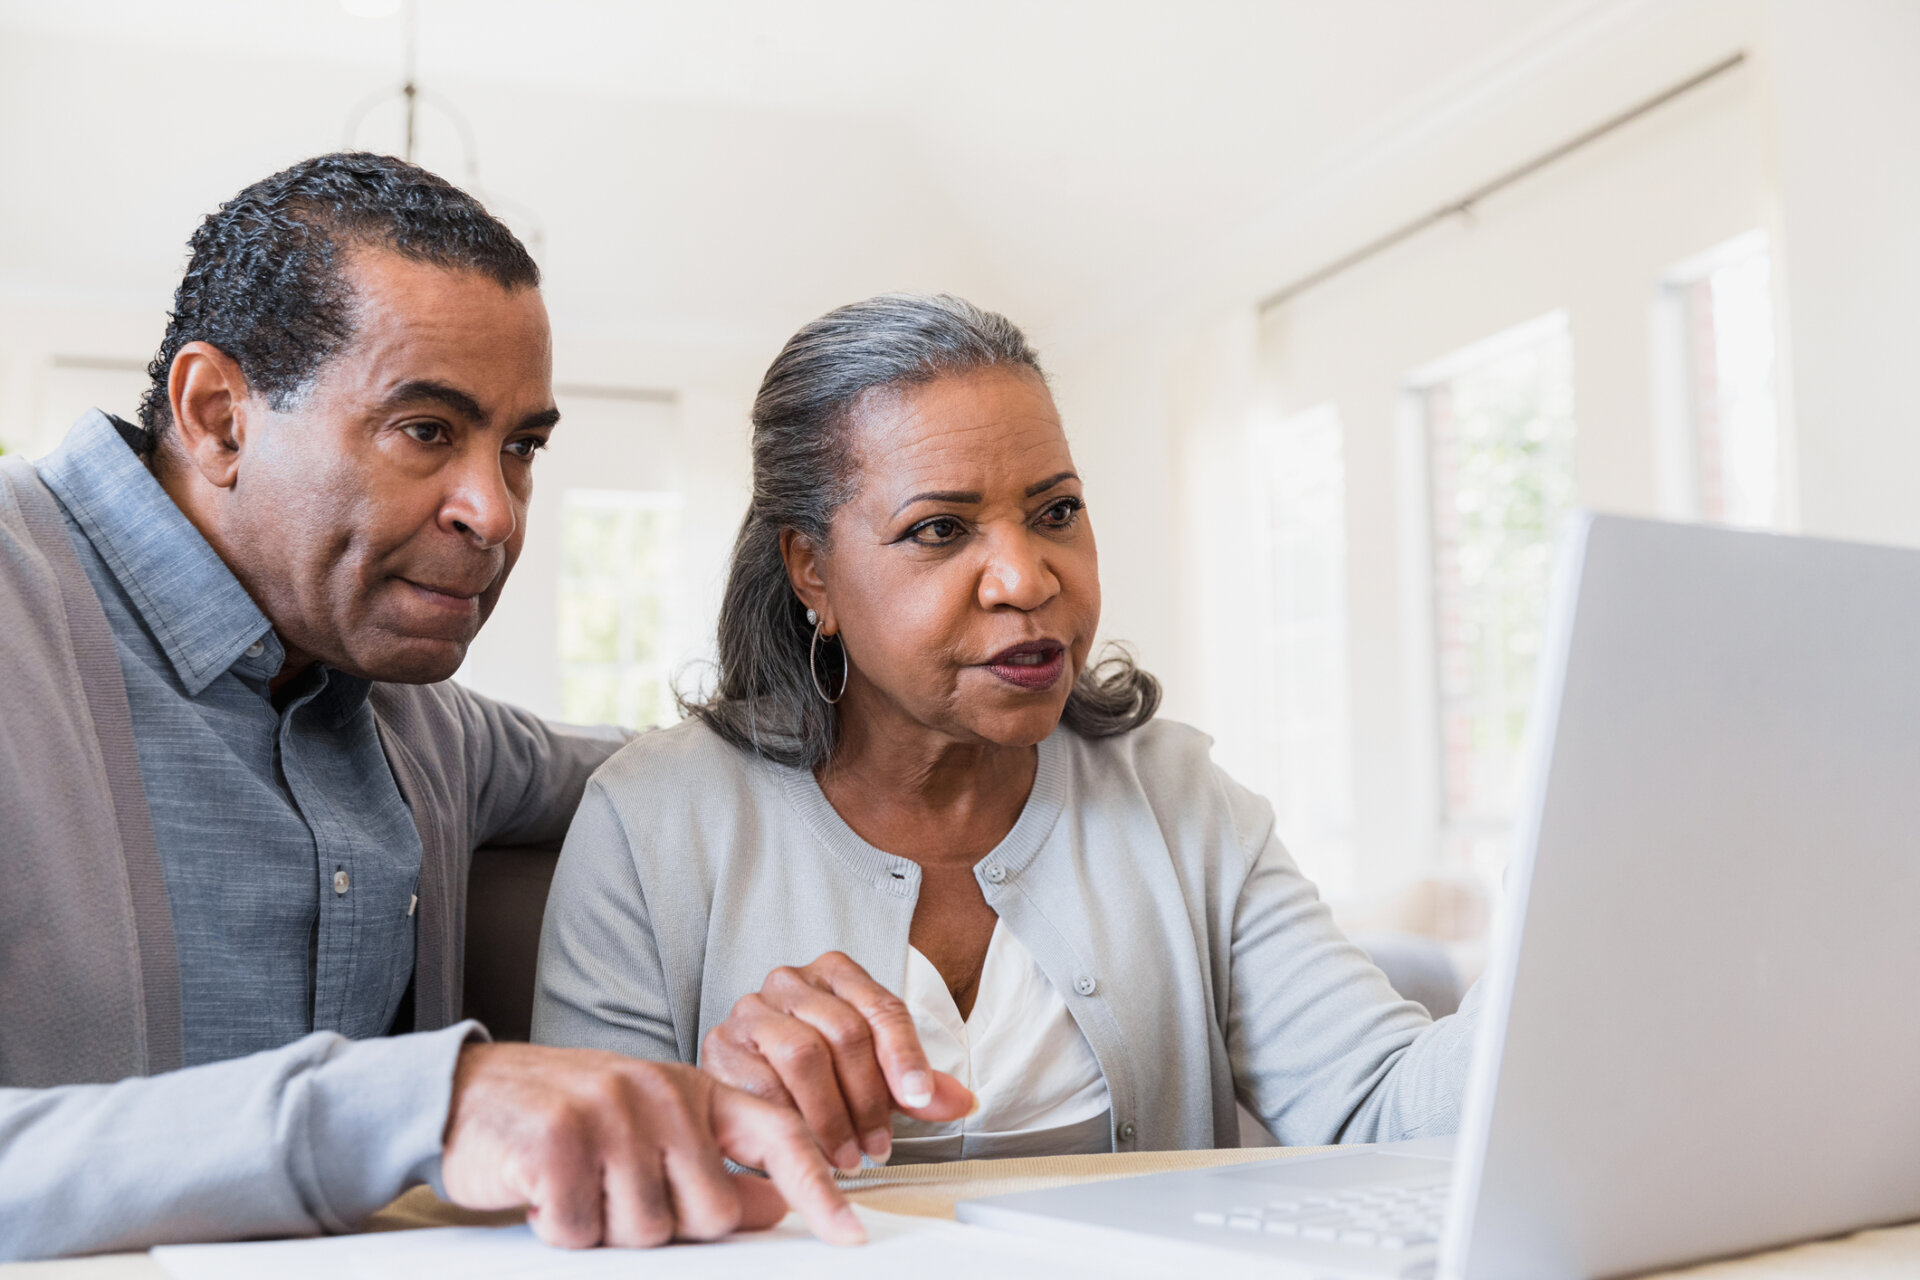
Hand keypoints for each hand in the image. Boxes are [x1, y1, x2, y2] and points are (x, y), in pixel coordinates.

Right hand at [440, 1042, 863, 1248]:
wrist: (466, 1094)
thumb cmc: (568, 1117)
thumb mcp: (652, 1126)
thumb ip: (715, 1160)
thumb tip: (778, 1207)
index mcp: (692, 1088)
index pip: (778, 1137)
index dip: (818, 1190)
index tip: (850, 1234)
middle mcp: (660, 1092)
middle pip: (709, 1213)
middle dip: (665, 1225)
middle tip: (618, 1194)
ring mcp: (610, 1112)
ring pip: (646, 1230)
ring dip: (606, 1228)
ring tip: (580, 1186)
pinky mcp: (558, 1141)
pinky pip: (583, 1231)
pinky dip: (561, 1228)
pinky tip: (546, 1192)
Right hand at [701, 951, 973, 1171]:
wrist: (746, 1076)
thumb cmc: (818, 1070)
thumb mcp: (872, 1073)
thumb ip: (914, 1086)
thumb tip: (961, 1102)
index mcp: (835, 973)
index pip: (881, 1008)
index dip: (905, 1056)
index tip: (919, 1099)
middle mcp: (791, 981)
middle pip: (844, 1032)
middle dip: (868, 1098)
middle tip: (878, 1147)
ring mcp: (752, 1010)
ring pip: (802, 1054)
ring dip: (831, 1116)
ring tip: (847, 1156)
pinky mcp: (721, 1045)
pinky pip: (760, 1082)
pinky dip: (790, 1121)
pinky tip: (807, 1148)